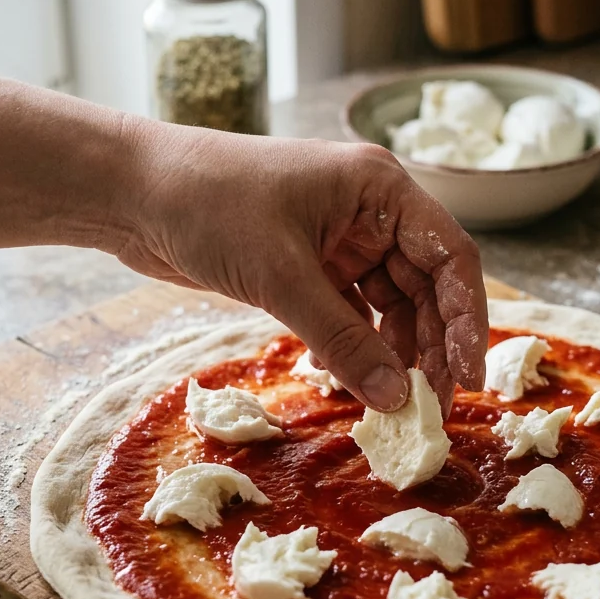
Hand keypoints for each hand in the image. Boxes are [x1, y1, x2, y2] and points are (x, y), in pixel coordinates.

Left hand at [113, 125, 487, 413]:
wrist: (132, 192)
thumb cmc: (207, 205)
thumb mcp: (282, 277)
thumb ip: (344, 340)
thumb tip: (397, 399)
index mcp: (380, 189)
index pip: (452, 257)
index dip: (468, 321)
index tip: (467, 380)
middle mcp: (370, 212)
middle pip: (427, 288)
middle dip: (433, 348)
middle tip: (431, 409)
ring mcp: (340, 239)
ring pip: (391, 306)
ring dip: (396, 354)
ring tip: (394, 404)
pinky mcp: (310, 266)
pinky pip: (352, 315)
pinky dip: (355, 348)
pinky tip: (350, 382)